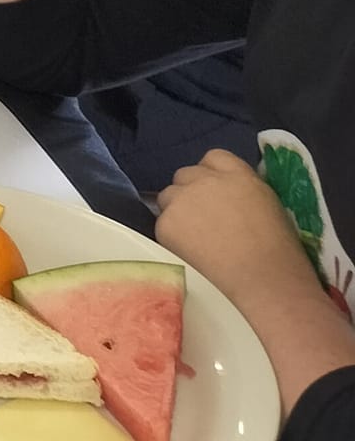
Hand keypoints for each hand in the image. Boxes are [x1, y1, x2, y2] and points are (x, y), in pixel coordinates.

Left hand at [154, 150, 315, 309]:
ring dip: (177, 212)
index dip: (211, 175)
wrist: (265, 282)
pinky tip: (189, 254)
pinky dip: (171, 236)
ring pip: (168, 197)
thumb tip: (227, 195)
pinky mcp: (166, 224)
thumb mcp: (269, 207)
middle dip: (190, 193)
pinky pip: (162, 223)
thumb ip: (242, 192)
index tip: (214, 194)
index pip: (214, 158)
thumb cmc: (279, 254)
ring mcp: (184, 200)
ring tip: (194, 239)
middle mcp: (207, 181)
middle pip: (185, 175)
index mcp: (239, 175)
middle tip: (201, 221)